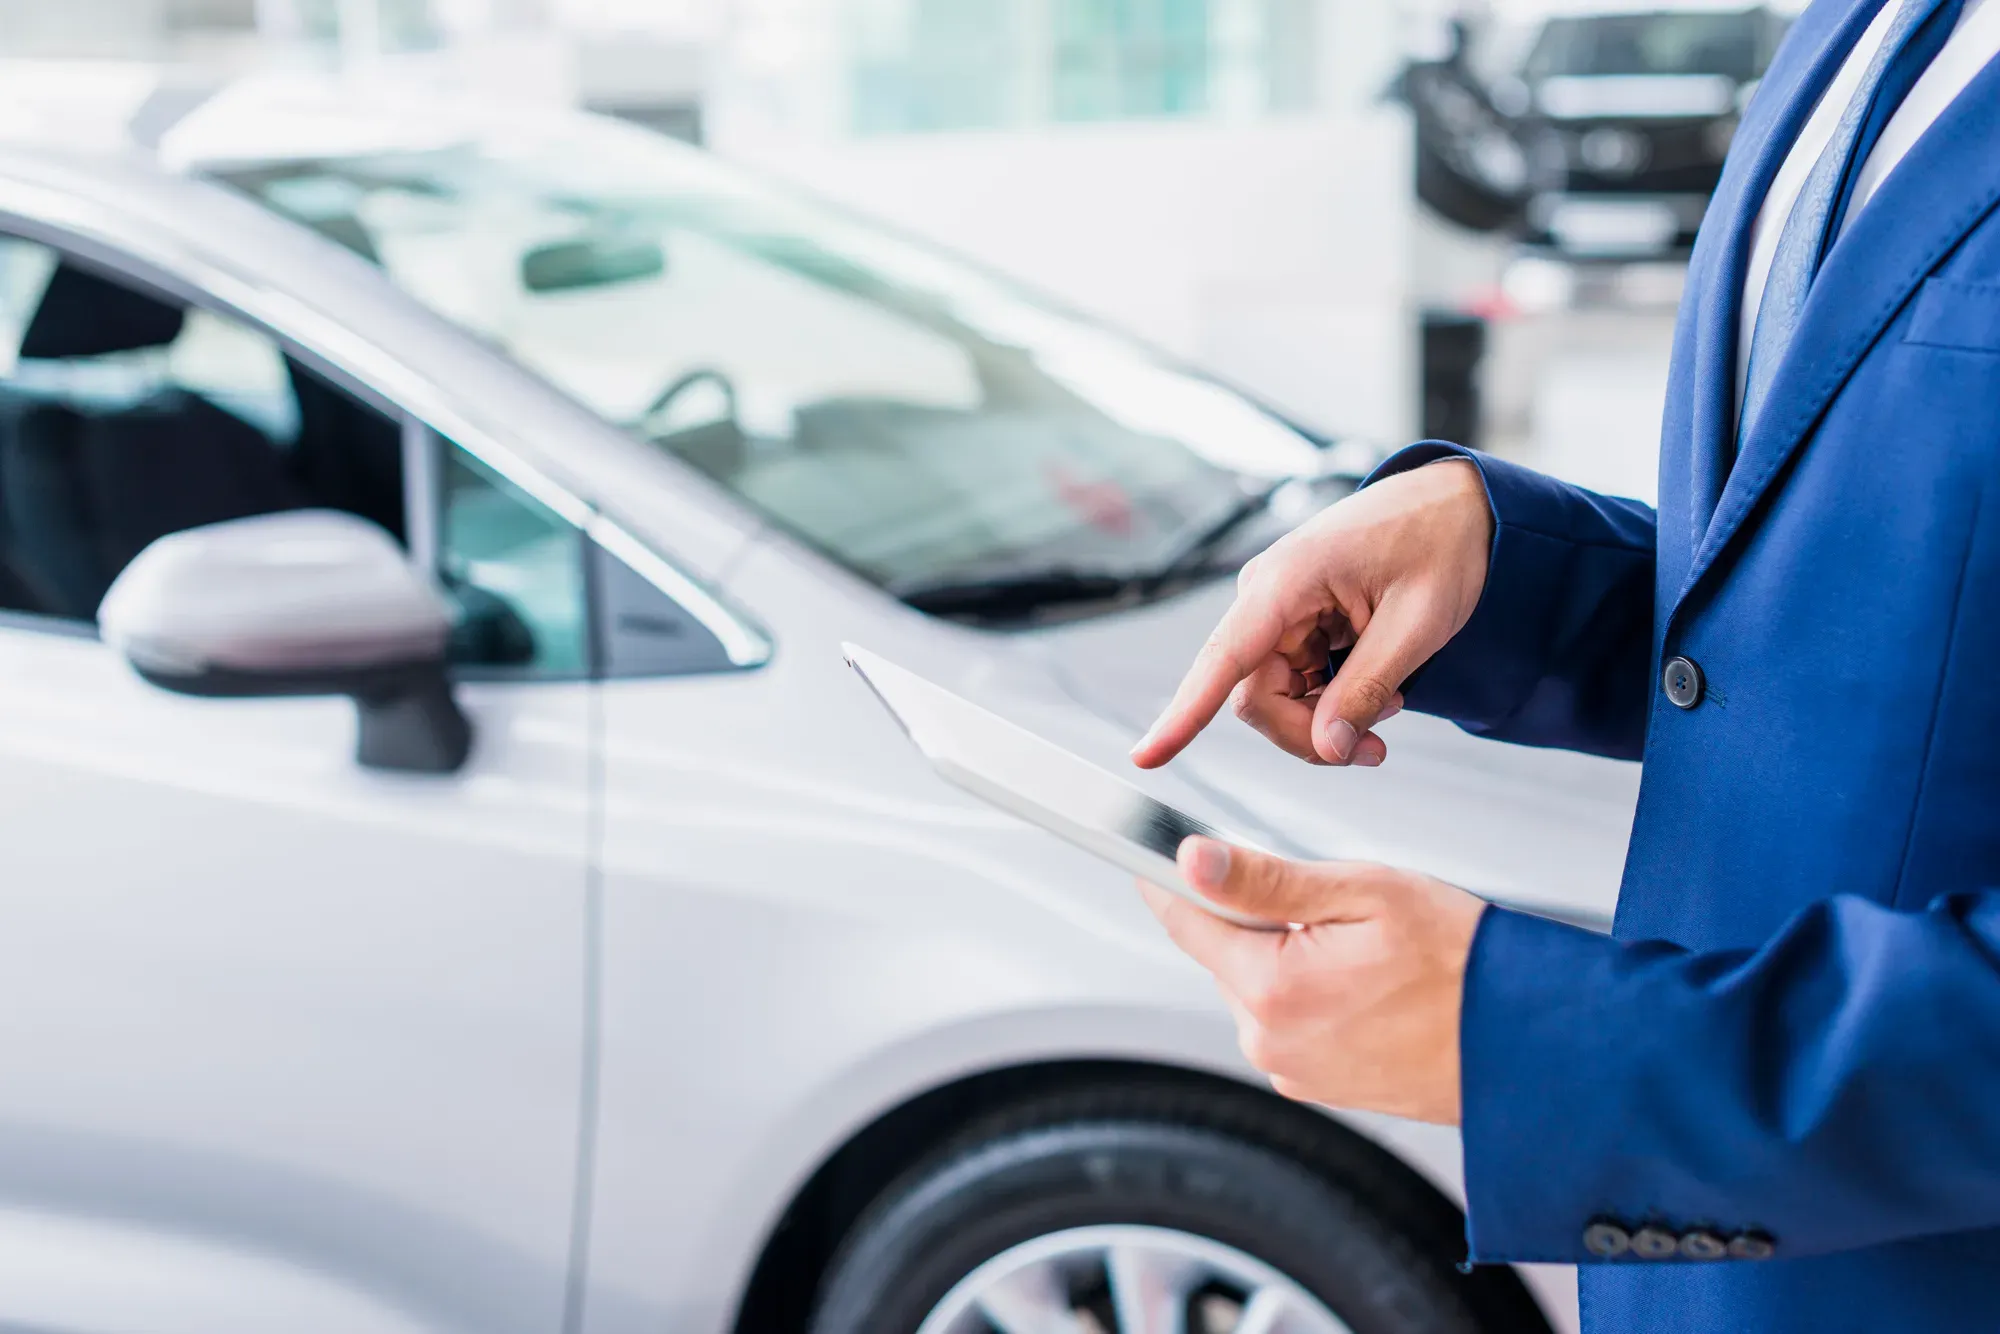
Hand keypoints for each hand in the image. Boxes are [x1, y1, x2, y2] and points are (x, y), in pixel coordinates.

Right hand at [1131, 458, 1492, 768]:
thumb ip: (1365, 689)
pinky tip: (1377, 692)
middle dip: (1309, 733)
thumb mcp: (1417, 624)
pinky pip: (1293, 682)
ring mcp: (1278, 609)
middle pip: (1255, 697)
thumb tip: (1327, 748)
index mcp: (1289, 579)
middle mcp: (1268, 594)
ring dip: (1325, 720)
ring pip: (1274, 697)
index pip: (1224, 658)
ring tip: (1390, 708)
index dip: (1183, 714)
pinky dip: (1331, 702)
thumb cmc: (1441, 544)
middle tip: (1374, 748)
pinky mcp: (1294, 621)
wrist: (1457, 507)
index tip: (1147, 757)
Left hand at [1141, 837, 1486, 1124]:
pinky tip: (1370, 986)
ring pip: (1259, 985)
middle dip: (1262, 918)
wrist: (1531, 1043)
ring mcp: (1294, 1069)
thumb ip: (1266, 879)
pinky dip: (1315, 994)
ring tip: (1366, 953)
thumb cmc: (1465, 961)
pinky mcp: (1318, 1085)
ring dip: (1291, 957)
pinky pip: (1291, 1020)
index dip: (1171, 877)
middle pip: (1227, 952)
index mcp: (1274, 989)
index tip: (1146, 846)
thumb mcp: (1366, 894)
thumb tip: (1190, 860)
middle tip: (1332, 906)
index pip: (1187, 920)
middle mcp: (1271, 1041)